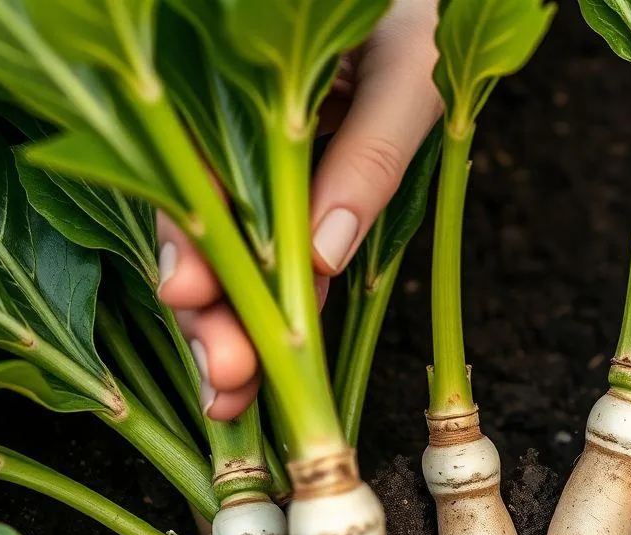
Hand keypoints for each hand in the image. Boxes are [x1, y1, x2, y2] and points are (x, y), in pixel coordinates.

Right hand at [156, 0, 441, 418]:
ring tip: (231, 399)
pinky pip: (278, 263)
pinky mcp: (298, 202)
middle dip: (206, 311)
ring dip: (229, 332)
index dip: (188, 240)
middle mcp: (233, 135)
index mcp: (235, 86)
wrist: (442, 13)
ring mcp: (263, 175)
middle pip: (200, 230)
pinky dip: (274, 316)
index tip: (190, 300)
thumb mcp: (406, 76)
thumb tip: (321, 253)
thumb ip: (366, 153)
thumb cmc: (424, 23)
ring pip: (232, 261)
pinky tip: (264, 370)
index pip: (192, 171)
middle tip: (225, 378)